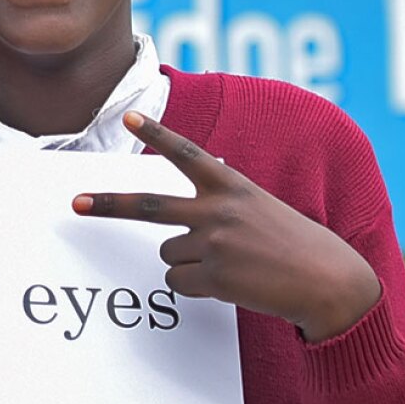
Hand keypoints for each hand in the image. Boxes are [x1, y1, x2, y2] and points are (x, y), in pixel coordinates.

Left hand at [72, 111, 380, 342]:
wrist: (327, 280)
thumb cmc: (291, 243)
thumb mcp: (257, 206)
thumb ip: (219, 203)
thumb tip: (176, 227)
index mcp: (230, 185)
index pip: (187, 154)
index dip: (157, 134)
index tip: (130, 116)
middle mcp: (218, 210)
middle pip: (148, 207)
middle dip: (108, 204)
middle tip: (76, 203)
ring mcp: (213, 243)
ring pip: (168, 254)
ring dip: (188, 263)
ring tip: (229, 265)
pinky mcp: (214, 276)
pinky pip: (178, 282)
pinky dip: (195, 286)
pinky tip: (231, 283)